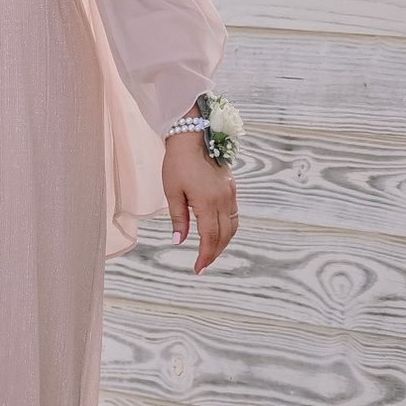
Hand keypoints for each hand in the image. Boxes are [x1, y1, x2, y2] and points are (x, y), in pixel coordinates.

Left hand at [163, 135, 238, 272]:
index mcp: (207, 203)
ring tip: (210, 252)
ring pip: (232, 227)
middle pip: (223, 236)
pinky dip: (227, 228)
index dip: (205, 256)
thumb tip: (178, 241)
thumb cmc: (177, 163)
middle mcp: (223, 200)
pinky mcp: (231, 188)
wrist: (192, 136)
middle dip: (214, 253)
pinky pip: (234, 215)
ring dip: (222, 242)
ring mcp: (230, 194)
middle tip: (202, 264)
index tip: (198, 269)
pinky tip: (218, 232)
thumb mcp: (172, 192)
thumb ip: (178, 218)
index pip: (210, 238)